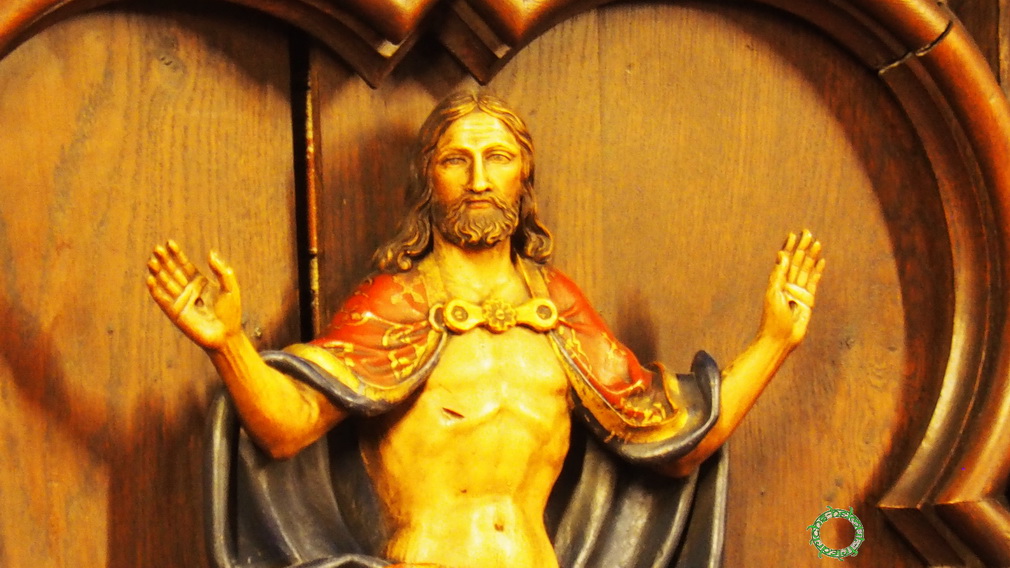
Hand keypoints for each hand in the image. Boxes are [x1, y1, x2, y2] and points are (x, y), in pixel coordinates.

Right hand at [146, 240, 241, 350]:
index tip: (169, 243)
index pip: (184, 265)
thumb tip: (211, 253)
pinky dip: (155, 290)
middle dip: (164, 260)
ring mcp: (180, 301)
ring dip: (158, 272)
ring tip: (151, 261)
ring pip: (165, 283)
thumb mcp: (230, 288)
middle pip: (173, 271)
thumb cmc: (230, 313)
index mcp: (200, 282)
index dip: (176, 254)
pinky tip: (150, 280)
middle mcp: (188, 290)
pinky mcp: (175, 313)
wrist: (226, 335)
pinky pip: (162, 300)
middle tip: (156, 249)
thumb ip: (222, 271)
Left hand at [758, 230, 824, 348]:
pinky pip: (813, 283)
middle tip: (808, 233)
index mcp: (777, 282)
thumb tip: (781, 255)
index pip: (784, 260)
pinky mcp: (807, 300)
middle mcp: (787, 285)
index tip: (793, 235)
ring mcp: (798, 292)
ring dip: (811, 256)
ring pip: (806, 270)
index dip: (789, 247)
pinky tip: (821, 261)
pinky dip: (817, 272)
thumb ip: (778, 275)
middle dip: (802, 248)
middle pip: (796, 262)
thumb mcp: (773, 294)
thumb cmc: (773, 318)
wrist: (781, 338)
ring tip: (817, 243)